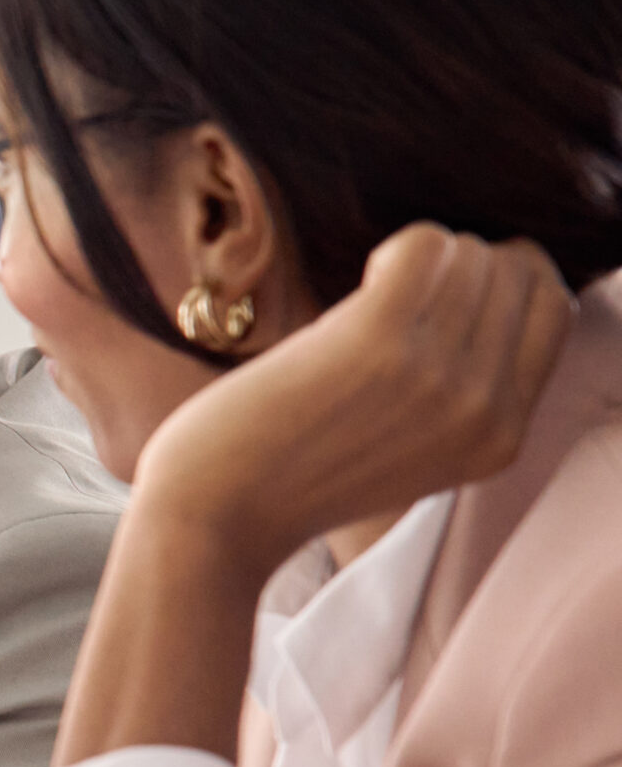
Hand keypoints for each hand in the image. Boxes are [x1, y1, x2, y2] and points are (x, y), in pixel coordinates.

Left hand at [135, 224, 571, 582]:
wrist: (213, 520)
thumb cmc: (291, 474)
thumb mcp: (410, 449)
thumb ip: (461, 391)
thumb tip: (483, 284)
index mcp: (499, 438)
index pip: (553, 310)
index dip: (502, 280)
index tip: (443, 295)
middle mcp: (483, 410)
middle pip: (517, 273)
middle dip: (459, 264)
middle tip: (396, 296)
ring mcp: (437, 377)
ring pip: (473, 254)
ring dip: (421, 255)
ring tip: (370, 296)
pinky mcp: (378, 343)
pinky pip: (424, 246)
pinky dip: (395, 248)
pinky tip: (359, 282)